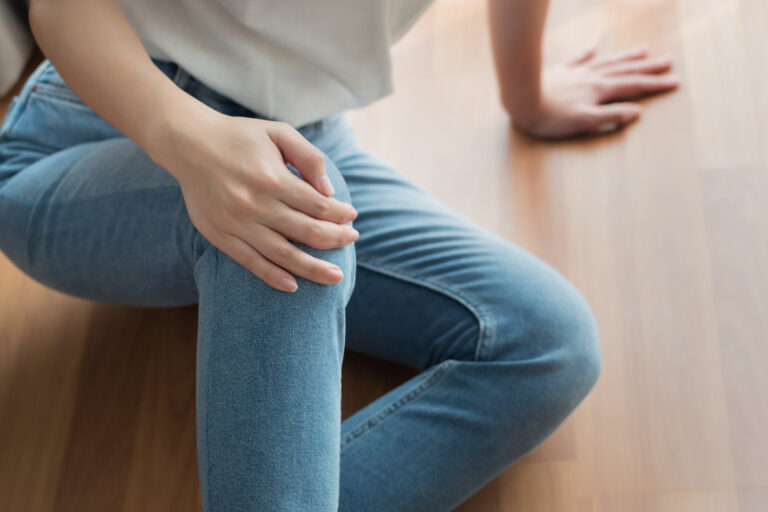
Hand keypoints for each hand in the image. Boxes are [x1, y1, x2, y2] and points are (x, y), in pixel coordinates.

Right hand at [154, 109, 358, 291]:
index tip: (352, 217)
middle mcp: (255, 204)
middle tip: (352, 240)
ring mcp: (237, 224)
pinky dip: (274, 277)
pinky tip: (293, 285)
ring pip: (283, 254)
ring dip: (313, 268)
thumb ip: (308, 157)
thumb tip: (329, 191)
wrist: (188, 144)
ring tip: (335, 276)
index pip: (318, 205)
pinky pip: (252, 263)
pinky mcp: (220, 236)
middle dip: (336, 239)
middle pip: (307, 232)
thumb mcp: (279, 132)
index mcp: (272, 178)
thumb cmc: (240, 136)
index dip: (340, 214)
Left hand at [512, 44, 679, 138]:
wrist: (521, 100)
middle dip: (648, 68)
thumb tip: (637, 112)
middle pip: (624, 71)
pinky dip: (587, 53)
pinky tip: (593, 47)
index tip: (675, 82)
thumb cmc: (551, 118)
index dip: (655, 85)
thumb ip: (610, 117)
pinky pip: (576, 59)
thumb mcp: (583, 122)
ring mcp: (575, 73)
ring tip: (643, 50)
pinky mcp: (558, 72)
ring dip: (625, 58)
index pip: (633, 87)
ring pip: (606, 62)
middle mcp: (591, 77)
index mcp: (599, 90)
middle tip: (669, 61)